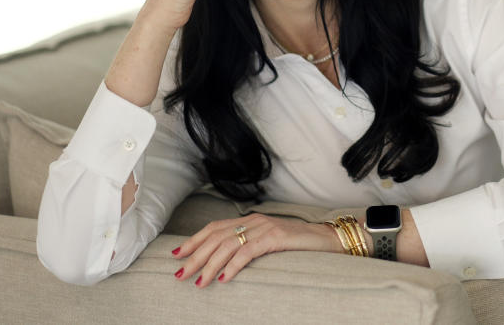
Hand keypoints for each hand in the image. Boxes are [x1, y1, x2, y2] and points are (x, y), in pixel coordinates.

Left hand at [171, 213, 342, 287]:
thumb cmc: (299, 245)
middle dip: (195, 255)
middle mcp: (254, 221)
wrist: (327, 239)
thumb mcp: (269, 243)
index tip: (177, 254)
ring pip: (228, 244)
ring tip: (198, 281)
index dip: (194, 240)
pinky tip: (223, 278)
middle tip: (180, 273)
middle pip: (216, 236)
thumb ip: (249, 246)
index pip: (214, 228)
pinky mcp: (275, 238)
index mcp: (250, 221)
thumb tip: (225, 261)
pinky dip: (232, 266)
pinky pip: (247, 252)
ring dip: (209, 264)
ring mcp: (264, 228)